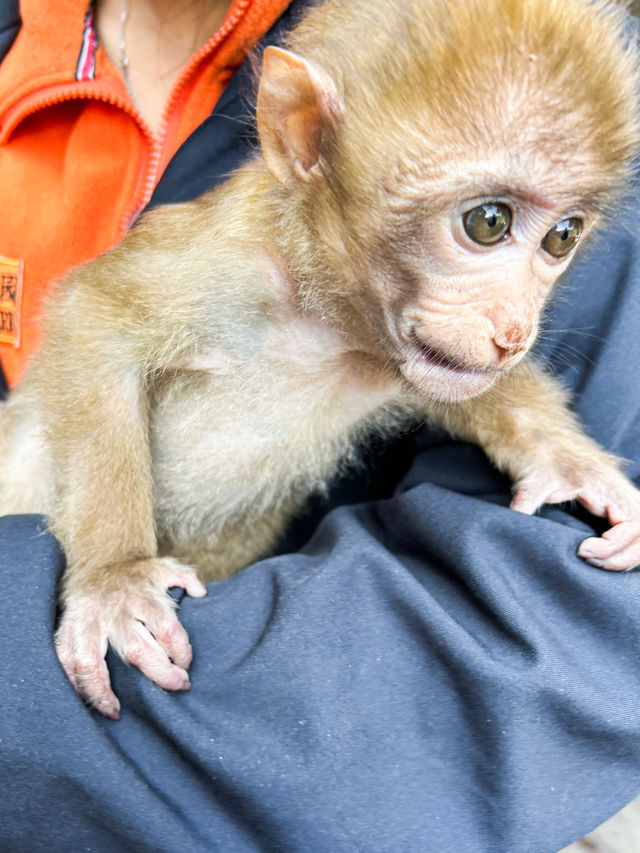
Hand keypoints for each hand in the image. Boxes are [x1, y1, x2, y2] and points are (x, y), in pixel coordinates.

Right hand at [55, 557, 206, 718]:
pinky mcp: (68, 628)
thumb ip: (187, 578)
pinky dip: (72, 683)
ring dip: (102, 690)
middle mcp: (117, 612)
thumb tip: (201, 593)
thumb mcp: (165, 567)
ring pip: (90, 662)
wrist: (98, 560)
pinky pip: (64, 660)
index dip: (181, 651)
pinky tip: (85, 699)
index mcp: (144, 598)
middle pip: (137, 650)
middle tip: (177, 685)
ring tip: (116, 710)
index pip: (168, 629)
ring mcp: (90, 621)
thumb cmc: (136, 574)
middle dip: (160, 674)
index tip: (186, 664)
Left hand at [511, 462, 639, 571]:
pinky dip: (622, 551)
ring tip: (591, 560)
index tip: (582, 550)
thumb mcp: (533, 479)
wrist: (541, 440)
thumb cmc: (541, 456)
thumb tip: (514, 519)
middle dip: (620, 557)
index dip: (613, 545)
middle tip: (587, 559)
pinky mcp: (615, 509)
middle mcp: (622, 495)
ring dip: (622, 557)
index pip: (634, 526)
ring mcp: (622, 502)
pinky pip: (632, 536)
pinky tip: (597, 557)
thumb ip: (525, 500)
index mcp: (609, 486)